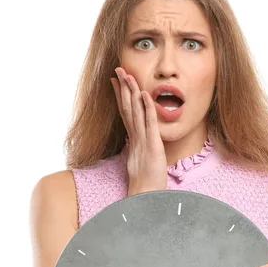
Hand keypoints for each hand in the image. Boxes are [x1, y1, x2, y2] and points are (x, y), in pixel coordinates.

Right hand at [111, 67, 167, 195]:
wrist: (145, 195)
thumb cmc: (145, 181)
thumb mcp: (141, 160)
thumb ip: (138, 148)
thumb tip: (135, 142)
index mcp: (133, 139)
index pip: (125, 112)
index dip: (120, 96)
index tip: (116, 81)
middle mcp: (135, 137)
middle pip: (128, 108)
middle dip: (123, 88)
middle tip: (119, 70)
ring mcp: (142, 141)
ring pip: (136, 112)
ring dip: (132, 93)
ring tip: (129, 76)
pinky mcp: (152, 146)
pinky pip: (150, 124)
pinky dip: (147, 109)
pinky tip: (145, 95)